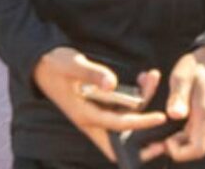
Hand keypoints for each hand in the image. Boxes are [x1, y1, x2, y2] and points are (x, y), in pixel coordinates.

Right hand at [31, 47, 167, 161]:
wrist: (40, 64)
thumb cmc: (56, 63)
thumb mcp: (72, 64)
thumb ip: (92, 73)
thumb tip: (111, 84)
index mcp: (84, 114)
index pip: (119, 125)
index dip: (141, 123)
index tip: (161, 117)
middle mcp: (90, 120)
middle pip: (121, 140)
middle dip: (143, 136)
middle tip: (165, 121)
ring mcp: (93, 115)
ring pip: (123, 123)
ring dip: (141, 106)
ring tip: (151, 78)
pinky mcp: (96, 108)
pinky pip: (120, 111)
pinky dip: (134, 99)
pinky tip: (142, 79)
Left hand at [138, 47, 204, 163]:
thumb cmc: (197, 67)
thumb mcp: (183, 75)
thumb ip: (178, 96)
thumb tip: (174, 115)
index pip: (196, 149)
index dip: (177, 152)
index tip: (164, 140)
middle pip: (192, 149)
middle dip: (173, 145)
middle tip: (156, 134)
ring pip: (195, 143)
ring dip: (178, 138)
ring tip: (165, 122)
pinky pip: (199, 136)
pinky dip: (185, 133)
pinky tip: (176, 120)